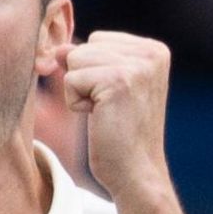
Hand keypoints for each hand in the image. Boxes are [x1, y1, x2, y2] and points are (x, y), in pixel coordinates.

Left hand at [58, 31, 173, 202]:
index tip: (118, 99)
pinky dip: (76, 103)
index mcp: (155, 50)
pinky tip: (101, 119)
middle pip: (84, 46)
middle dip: (86, 80)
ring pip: (74, 59)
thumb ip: (88, 59)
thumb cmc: (121, 134)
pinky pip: (71, 79)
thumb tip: (57, 48)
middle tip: (112, 109)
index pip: (97, 40)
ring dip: (80, 91)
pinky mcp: (118, 80)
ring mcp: (137, 66)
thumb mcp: (108, 87)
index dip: (95, 72)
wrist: (137, 173)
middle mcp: (152, 52)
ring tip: (107, 114)